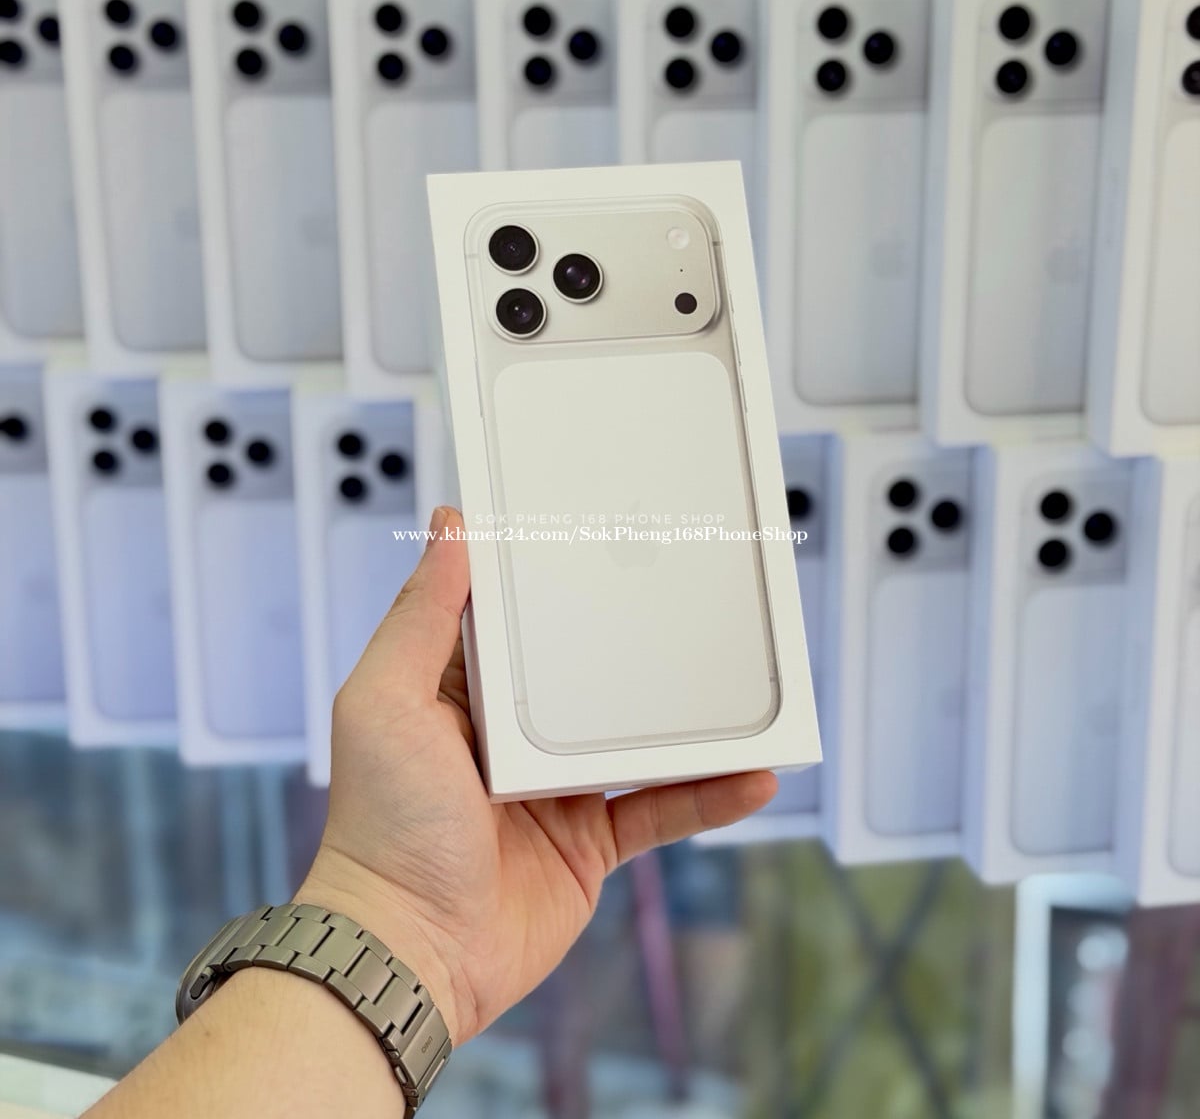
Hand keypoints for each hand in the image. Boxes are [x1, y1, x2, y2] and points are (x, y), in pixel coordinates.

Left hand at [296, 505, 777, 1045]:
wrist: (411, 952)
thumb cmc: (383, 824)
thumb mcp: (387, 700)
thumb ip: (422, 616)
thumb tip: (449, 527)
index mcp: (462, 692)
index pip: (515, 622)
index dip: (551, 581)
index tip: (599, 537)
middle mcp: (511, 736)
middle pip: (584, 674)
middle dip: (632, 642)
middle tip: (691, 596)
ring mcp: (555, 790)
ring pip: (635, 739)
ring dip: (687, 719)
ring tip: (743, 685)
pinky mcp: (589, 842)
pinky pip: (659, 810)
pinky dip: (707, 795)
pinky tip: (752, 778)